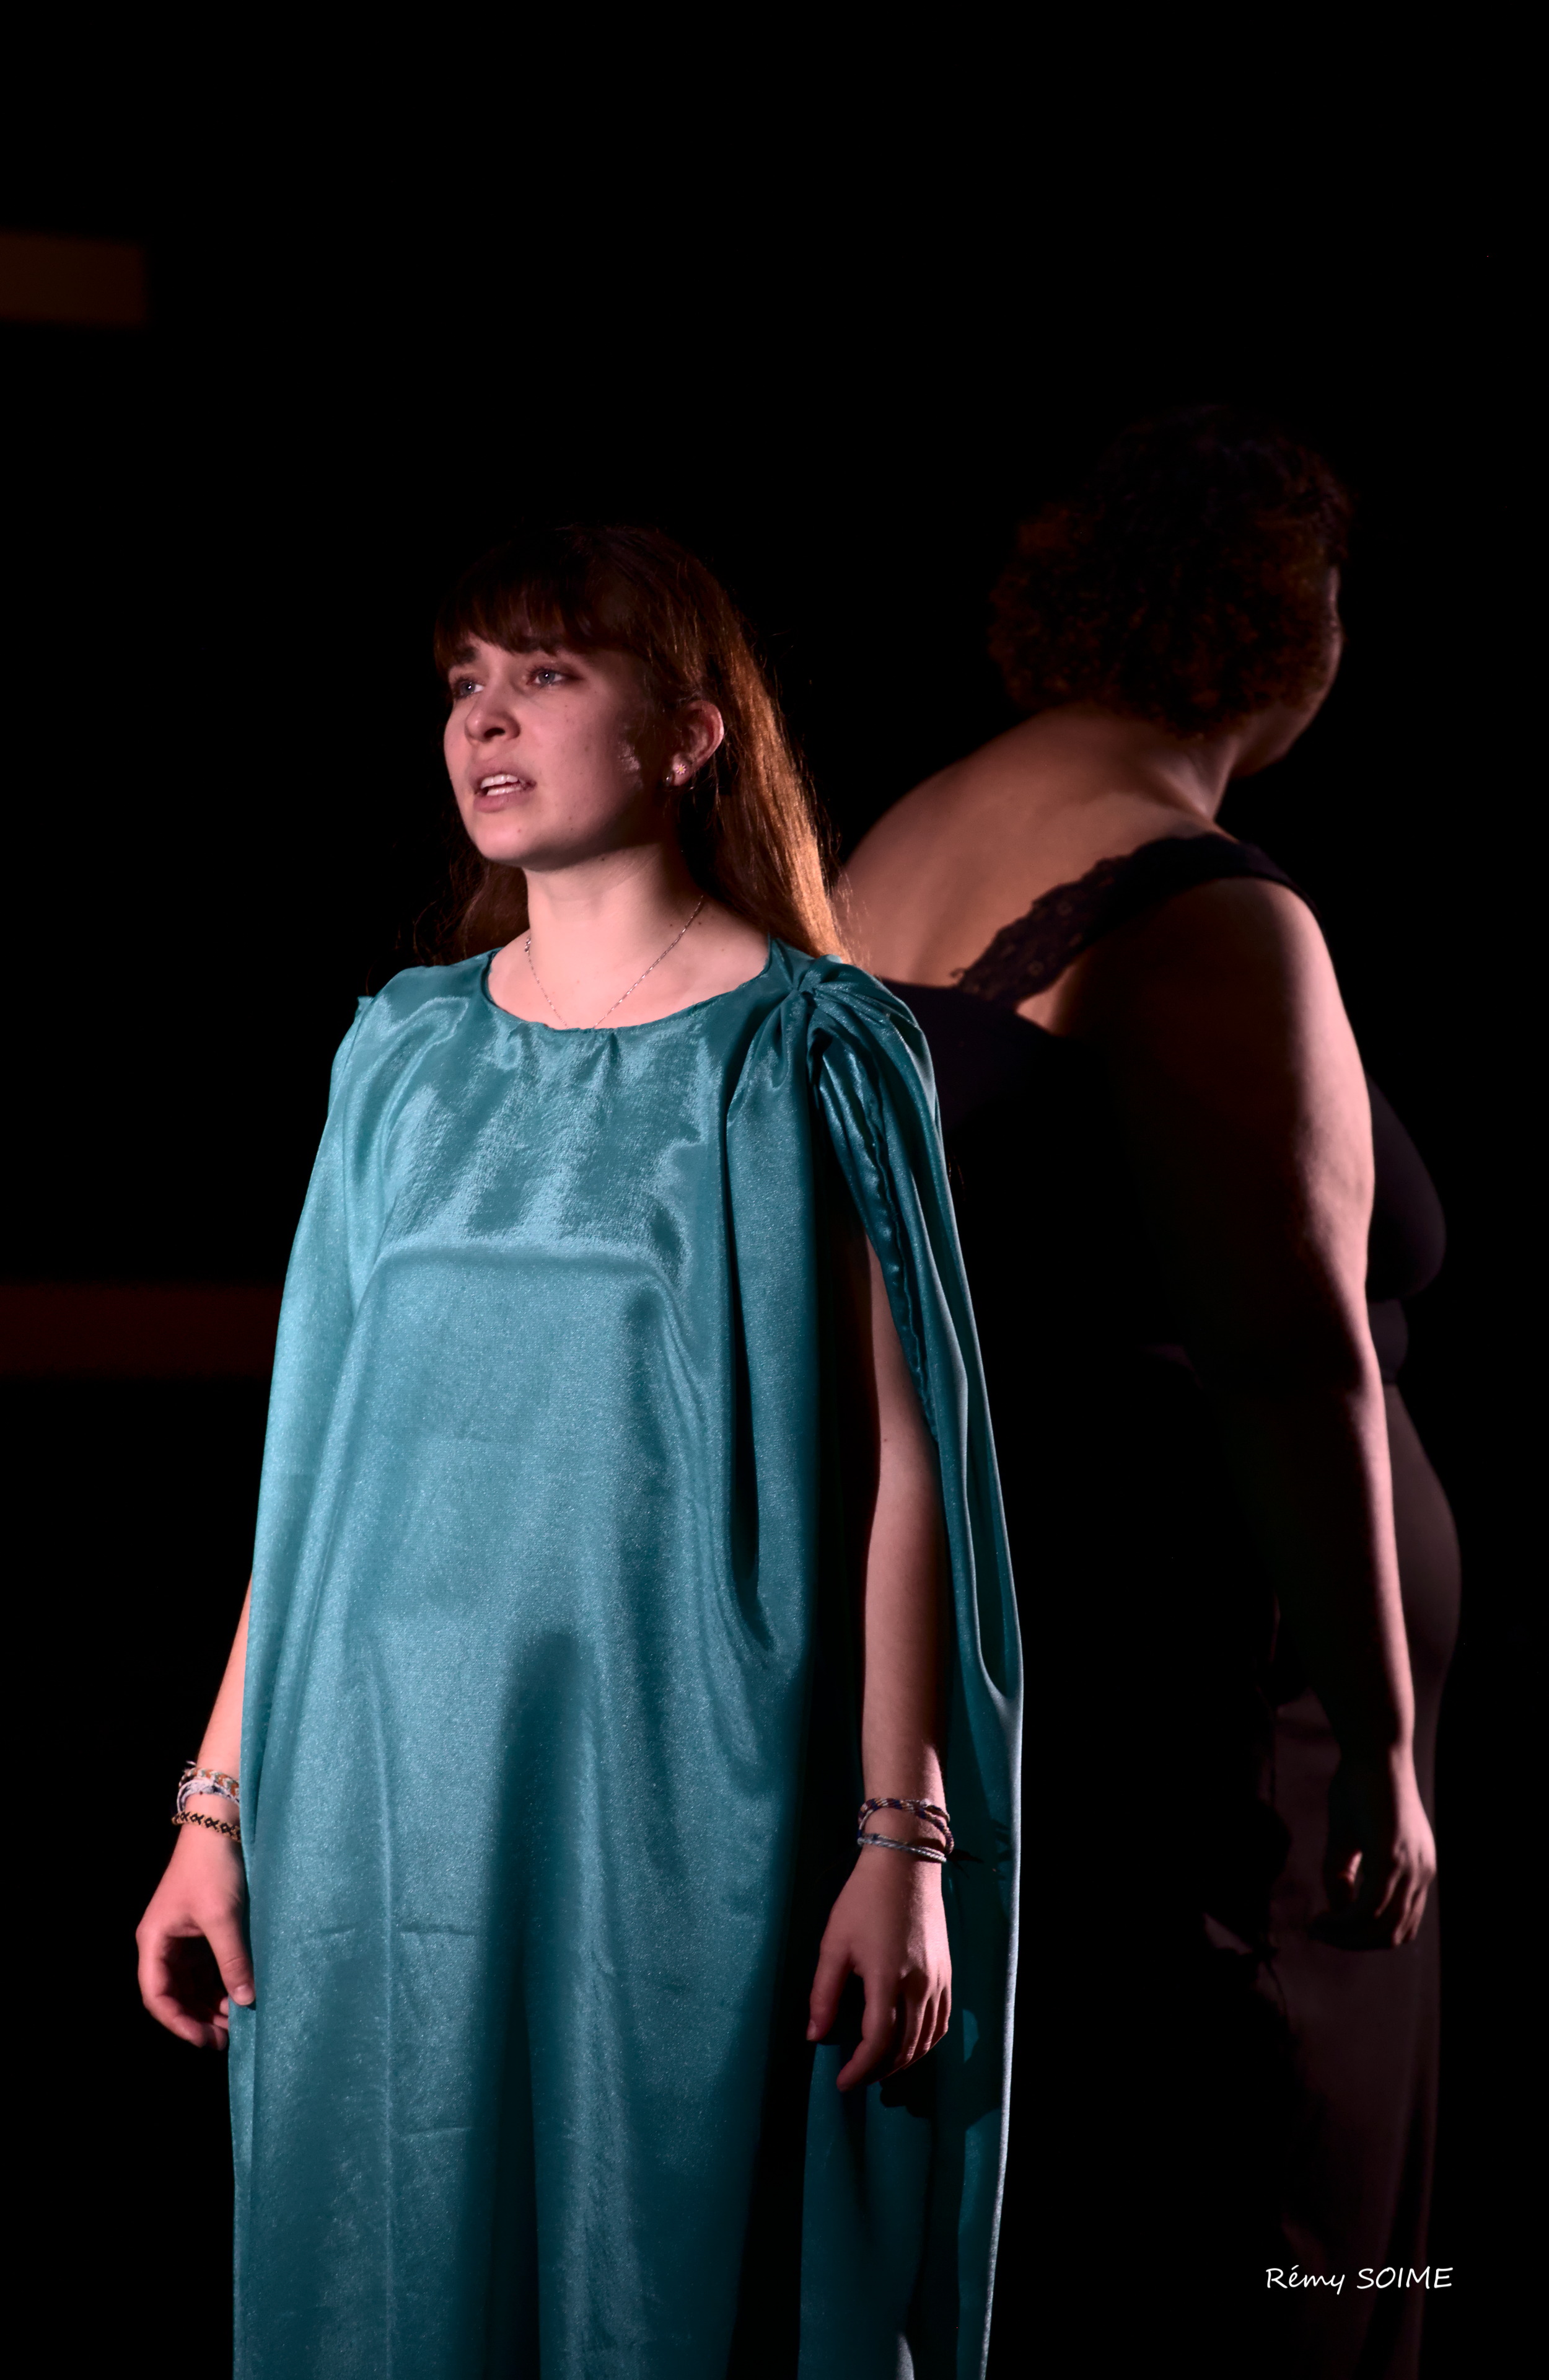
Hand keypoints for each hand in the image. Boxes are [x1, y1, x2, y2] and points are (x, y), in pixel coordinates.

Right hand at [136, 1825, 254, 2048]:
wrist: (221, 1824)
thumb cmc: (213, 1867)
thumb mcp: (222, 1917)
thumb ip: (233, 1961)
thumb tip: (246, 2001)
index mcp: (155, 1940)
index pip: (157, 1995)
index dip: (178, 2022)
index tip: (204, 2040)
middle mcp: (164, 1943)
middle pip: (174, 1994)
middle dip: (197, 2017)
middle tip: (227, 2038)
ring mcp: (183, 1937)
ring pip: (192, 1983)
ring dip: (211, 2003)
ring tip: (237, 2021)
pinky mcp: (202, 1930)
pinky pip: (206, 1968)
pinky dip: (220, 1984)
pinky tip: (240, 1995)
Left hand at [807, 1849, 950, 2090]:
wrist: (904, 1865)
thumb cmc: (862, 1900)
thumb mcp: (834, 1944)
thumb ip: (823, 1994)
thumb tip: (814, 2036)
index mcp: (887, 1978)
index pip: (877, 2041)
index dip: (860, 2069)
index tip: (841, 2083)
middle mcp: (919, 1985)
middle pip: (905, 2047)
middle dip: (880, 2070)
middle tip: (857, 2077)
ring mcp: (938, 1980)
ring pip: (927, 2039)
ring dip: (905, 2061)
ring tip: (881, 2068)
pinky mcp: (947, 1972)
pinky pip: (942, 2021)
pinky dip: (928, 2042)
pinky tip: (912, 2045)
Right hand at [1314, 1748, 1435, 1948]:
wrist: (1373, 1748)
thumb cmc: (1358, 1783)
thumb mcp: (1347, 1836)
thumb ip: (1342, 1873)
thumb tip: (1339, 1910)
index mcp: (1418, 1867)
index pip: (1402, 1924)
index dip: (1367, 1937)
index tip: (1332, 1928)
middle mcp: (1421, 1872)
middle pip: (1393, 1934)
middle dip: (1354, 1943)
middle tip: (1320, 1934)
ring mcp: (1411, 1867)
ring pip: (1382, 1927)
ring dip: (1347, 1937)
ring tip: (1317, 1929)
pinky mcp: (1392, 1857)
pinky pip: (1370, 1907)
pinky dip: (1344, 1921)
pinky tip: (1323, 1918)